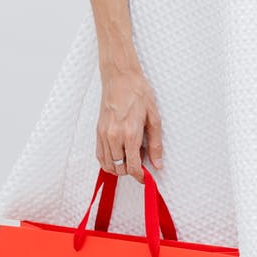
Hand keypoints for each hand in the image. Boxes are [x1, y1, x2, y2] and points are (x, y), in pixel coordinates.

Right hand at [96, 67, 162, 181]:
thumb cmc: (138, 93)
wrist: (120, 78)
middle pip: (120, 169)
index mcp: (130, 133)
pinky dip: (108, 161)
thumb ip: (155, 144)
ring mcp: (104, 135)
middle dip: (131, 170)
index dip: (140, 176)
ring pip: (108, 165)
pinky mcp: (98, 132)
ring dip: (119, 167)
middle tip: (141, 160)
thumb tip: (157, 163)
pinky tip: (118, 155)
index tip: (146, 177)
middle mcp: (114, 136)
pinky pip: (100, 156)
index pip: (132, 167)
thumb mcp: (153, 118)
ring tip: (130, 155)